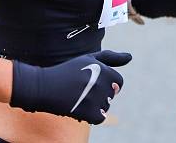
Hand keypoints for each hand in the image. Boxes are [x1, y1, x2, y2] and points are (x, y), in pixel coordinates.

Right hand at [9, 50, 130, 123]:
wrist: (44, 86)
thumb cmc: (68, 71)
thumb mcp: (89, 59)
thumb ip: (111, 57)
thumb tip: (130, 57)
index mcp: (103, 69)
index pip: (119, 82)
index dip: (107, 83)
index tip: (92, 82)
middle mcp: (101, 82)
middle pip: (112, 95)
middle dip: (100, 94)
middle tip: (82, 89)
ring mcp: (95, 98)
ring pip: (105, 107)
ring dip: (94, 105)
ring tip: (78, 96)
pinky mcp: (88, 112)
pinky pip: (99, 118)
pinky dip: (90, 115)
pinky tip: (79, 107)